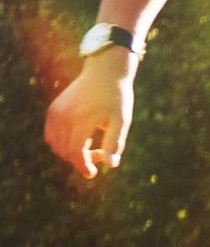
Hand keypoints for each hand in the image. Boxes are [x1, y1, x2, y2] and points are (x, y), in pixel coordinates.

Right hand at [44, 50, 137, 177]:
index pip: (75, 152)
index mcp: (82, 119)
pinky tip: (80, 139)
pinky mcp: (53, 109)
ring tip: (90, 146)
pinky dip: (61, 142)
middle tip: (98, 155)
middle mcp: (64, 115)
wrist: (104, 72)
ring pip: (54, 144)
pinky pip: (51, 134)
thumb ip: (115, 143)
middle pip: (64, 151)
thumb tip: (109, 164)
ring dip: (69, 152)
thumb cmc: (117, 98)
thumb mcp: (122, 121)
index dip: (83, 166)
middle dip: (79, 160)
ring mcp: (56, 112)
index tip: (92, 173)